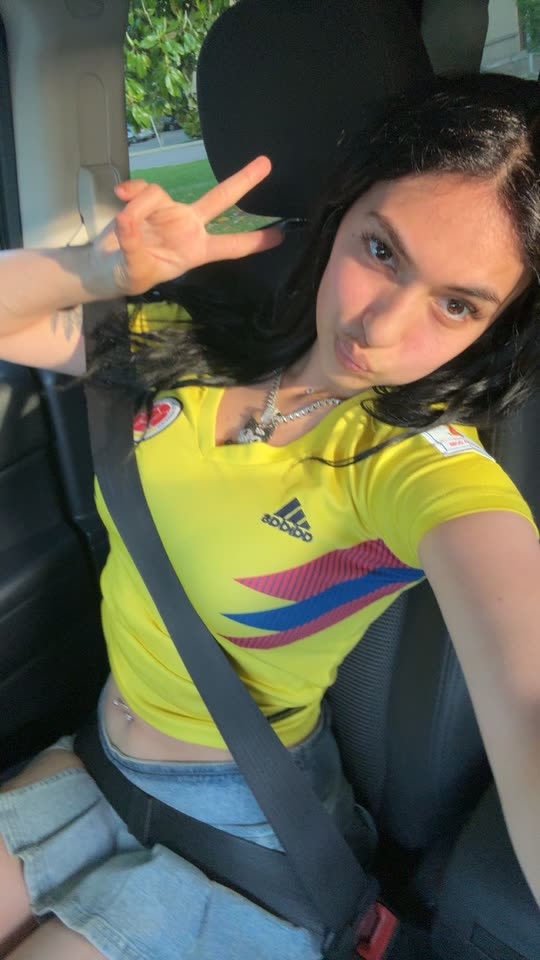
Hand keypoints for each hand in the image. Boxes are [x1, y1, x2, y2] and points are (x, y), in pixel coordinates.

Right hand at [90, 156, 282, 295]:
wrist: (106, 266)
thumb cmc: (128, 275)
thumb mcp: (135, 271)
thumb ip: (133, 247)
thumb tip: (128, 220)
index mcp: (195, 250)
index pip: (230, 246)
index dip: (254, 242)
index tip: (282, 237)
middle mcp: (188, 227)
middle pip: (221, 199)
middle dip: (243, 180)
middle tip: (267, 163)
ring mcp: (169, 211)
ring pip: (157, 194)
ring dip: (137, 207)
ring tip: (122, 227)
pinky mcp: (147, 201)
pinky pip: (141, 188)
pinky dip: (129, 192)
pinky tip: (118, 196)